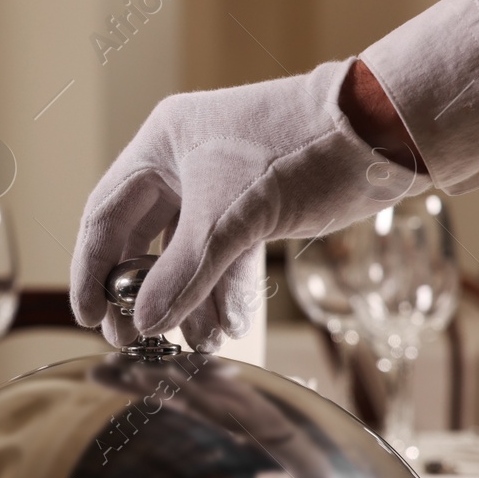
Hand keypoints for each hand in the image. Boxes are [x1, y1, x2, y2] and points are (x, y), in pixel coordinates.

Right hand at [71, 59, 420, 350]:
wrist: (388, 133)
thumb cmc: (305, 150)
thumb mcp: (232, 218)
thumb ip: (183, 275)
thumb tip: (145, 324)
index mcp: (162, 143)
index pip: (105, 214)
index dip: (92, 268)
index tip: (90, 316)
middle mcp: (184, 161)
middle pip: (143, 240)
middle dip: (143, 293)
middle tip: (135, 339)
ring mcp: (220, 183)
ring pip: (187, 253)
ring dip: (189, 300)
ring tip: (195, 344)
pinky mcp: (257, 204)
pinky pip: (224, 255)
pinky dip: (223, 291)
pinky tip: (226, 326)